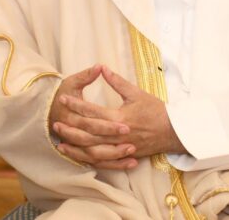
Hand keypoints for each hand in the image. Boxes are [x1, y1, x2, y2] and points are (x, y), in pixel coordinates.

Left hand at [55, 66, 185, 163]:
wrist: (173, 131)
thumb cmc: (155, 110)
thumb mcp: (136, 93)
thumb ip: (117, 82)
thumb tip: (102, 68)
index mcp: (120, 118)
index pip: (92, 111)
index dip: (76, 105)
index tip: (63, 99)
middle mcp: (118, 135)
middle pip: (88, 133)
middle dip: (70, 127)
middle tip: (55, 122)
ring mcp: (120, 147)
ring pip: (92, 150)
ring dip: (75, 146)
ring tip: (60, 141)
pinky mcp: (123, 155)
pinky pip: (102, 161)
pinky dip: (88, 159)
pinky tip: (77, 155)